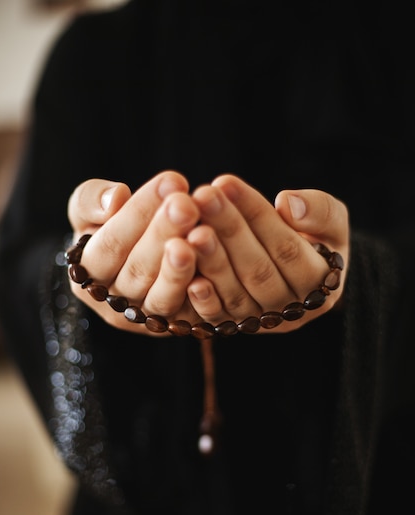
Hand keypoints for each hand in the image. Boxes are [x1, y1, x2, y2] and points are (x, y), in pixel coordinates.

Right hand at [67, 170, 204, 331]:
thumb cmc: (110, 224)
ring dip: (182, 268)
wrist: (135, 251)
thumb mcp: (90, 206)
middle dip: (164, 234)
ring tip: (202, 233)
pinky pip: (191, 316)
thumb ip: (91, 200)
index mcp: (87, 273)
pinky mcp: (178, 327)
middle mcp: (114, 303)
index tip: (170, 181)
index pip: (110, 244)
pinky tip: (219, 264)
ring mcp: (147, 320)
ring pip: (162, 297)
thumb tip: (116, 198)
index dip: (138, 213)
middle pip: (138, 271)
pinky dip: (205, 294)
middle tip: (187, 203)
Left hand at [186, 175, 348, 332]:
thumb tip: (287, 202)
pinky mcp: (234, 328)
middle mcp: (292, 310)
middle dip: (228, 231)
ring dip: (211, 261)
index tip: (226, 182)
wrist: (295, 271)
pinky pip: (218, 318)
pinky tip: (188, 277)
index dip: (256, 215)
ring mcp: (261, 322)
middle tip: (202, 196)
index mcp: (320, 283)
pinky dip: (203, 300)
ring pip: (236, 294)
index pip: (286, 248)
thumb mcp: (330, 221)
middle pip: (258, 270)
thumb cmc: (314, 236)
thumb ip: (320, 211)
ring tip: (190, 228)